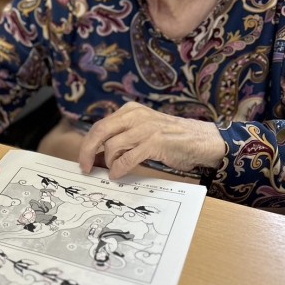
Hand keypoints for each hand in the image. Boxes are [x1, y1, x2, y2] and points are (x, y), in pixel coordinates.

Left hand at [79, 102, 224, 178]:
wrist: (201, 140)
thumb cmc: (171, 139)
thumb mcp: (143, 131)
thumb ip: (122, 138)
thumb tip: (97, 157)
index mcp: (130, 110)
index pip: (99, 125)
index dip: (88, 144)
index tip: (83, 160)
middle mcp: (135, 115)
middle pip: (99, 132)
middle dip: (88, 152)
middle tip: (85, 168)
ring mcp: (145, 128)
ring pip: (112, 146)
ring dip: (109, 163)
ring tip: (114, 171)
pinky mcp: (154, 142)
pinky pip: (127, 158)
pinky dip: (119, 168)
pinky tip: (118, 174)